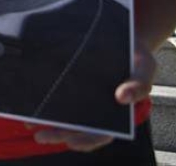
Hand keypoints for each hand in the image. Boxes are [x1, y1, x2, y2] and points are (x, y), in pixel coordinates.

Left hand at [32, 46, 156, 150]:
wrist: (126, 35)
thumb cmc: (137, 56)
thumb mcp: (145, 67)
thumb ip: (140, 84)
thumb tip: (122, 98)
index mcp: (116, 112)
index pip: (101, 133)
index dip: (86, 140)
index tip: (70, 141)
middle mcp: (98, 108)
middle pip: (78, 128)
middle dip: (60, 134)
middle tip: (41, 136)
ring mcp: (84, 97)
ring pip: (65, 116)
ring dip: (47, 123)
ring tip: (29, 123)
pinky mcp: (72, 83)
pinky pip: (57, 96)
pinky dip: (44, 103)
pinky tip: (29, 103)